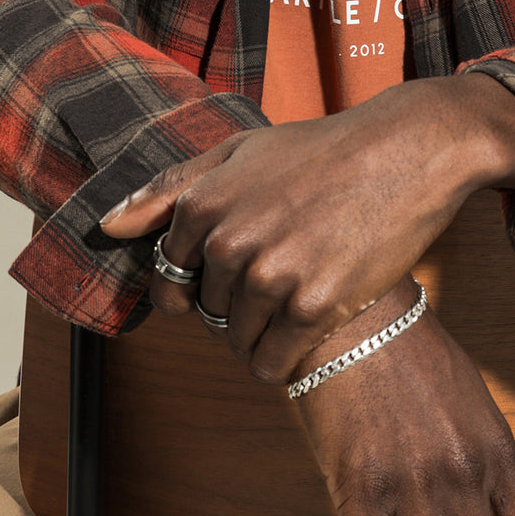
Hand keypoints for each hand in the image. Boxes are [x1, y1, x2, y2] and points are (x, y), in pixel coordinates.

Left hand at [100, 74, 514, 381]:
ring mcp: (272, 275)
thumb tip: (109, 225)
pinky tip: (309, 327)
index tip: (240, 266)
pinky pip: (273, 364)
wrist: (406, 151)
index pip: (172, 279)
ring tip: (303, 291)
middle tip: (285, 269)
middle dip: (238, 303)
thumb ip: (169, 189)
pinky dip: (284, 358)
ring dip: (263, 331)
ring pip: (240, 340)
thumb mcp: (239, 152)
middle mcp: (230, 242)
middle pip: (210, 312)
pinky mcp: (315, 306)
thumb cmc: (321, 151)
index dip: (202, 281)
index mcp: (204, 204)